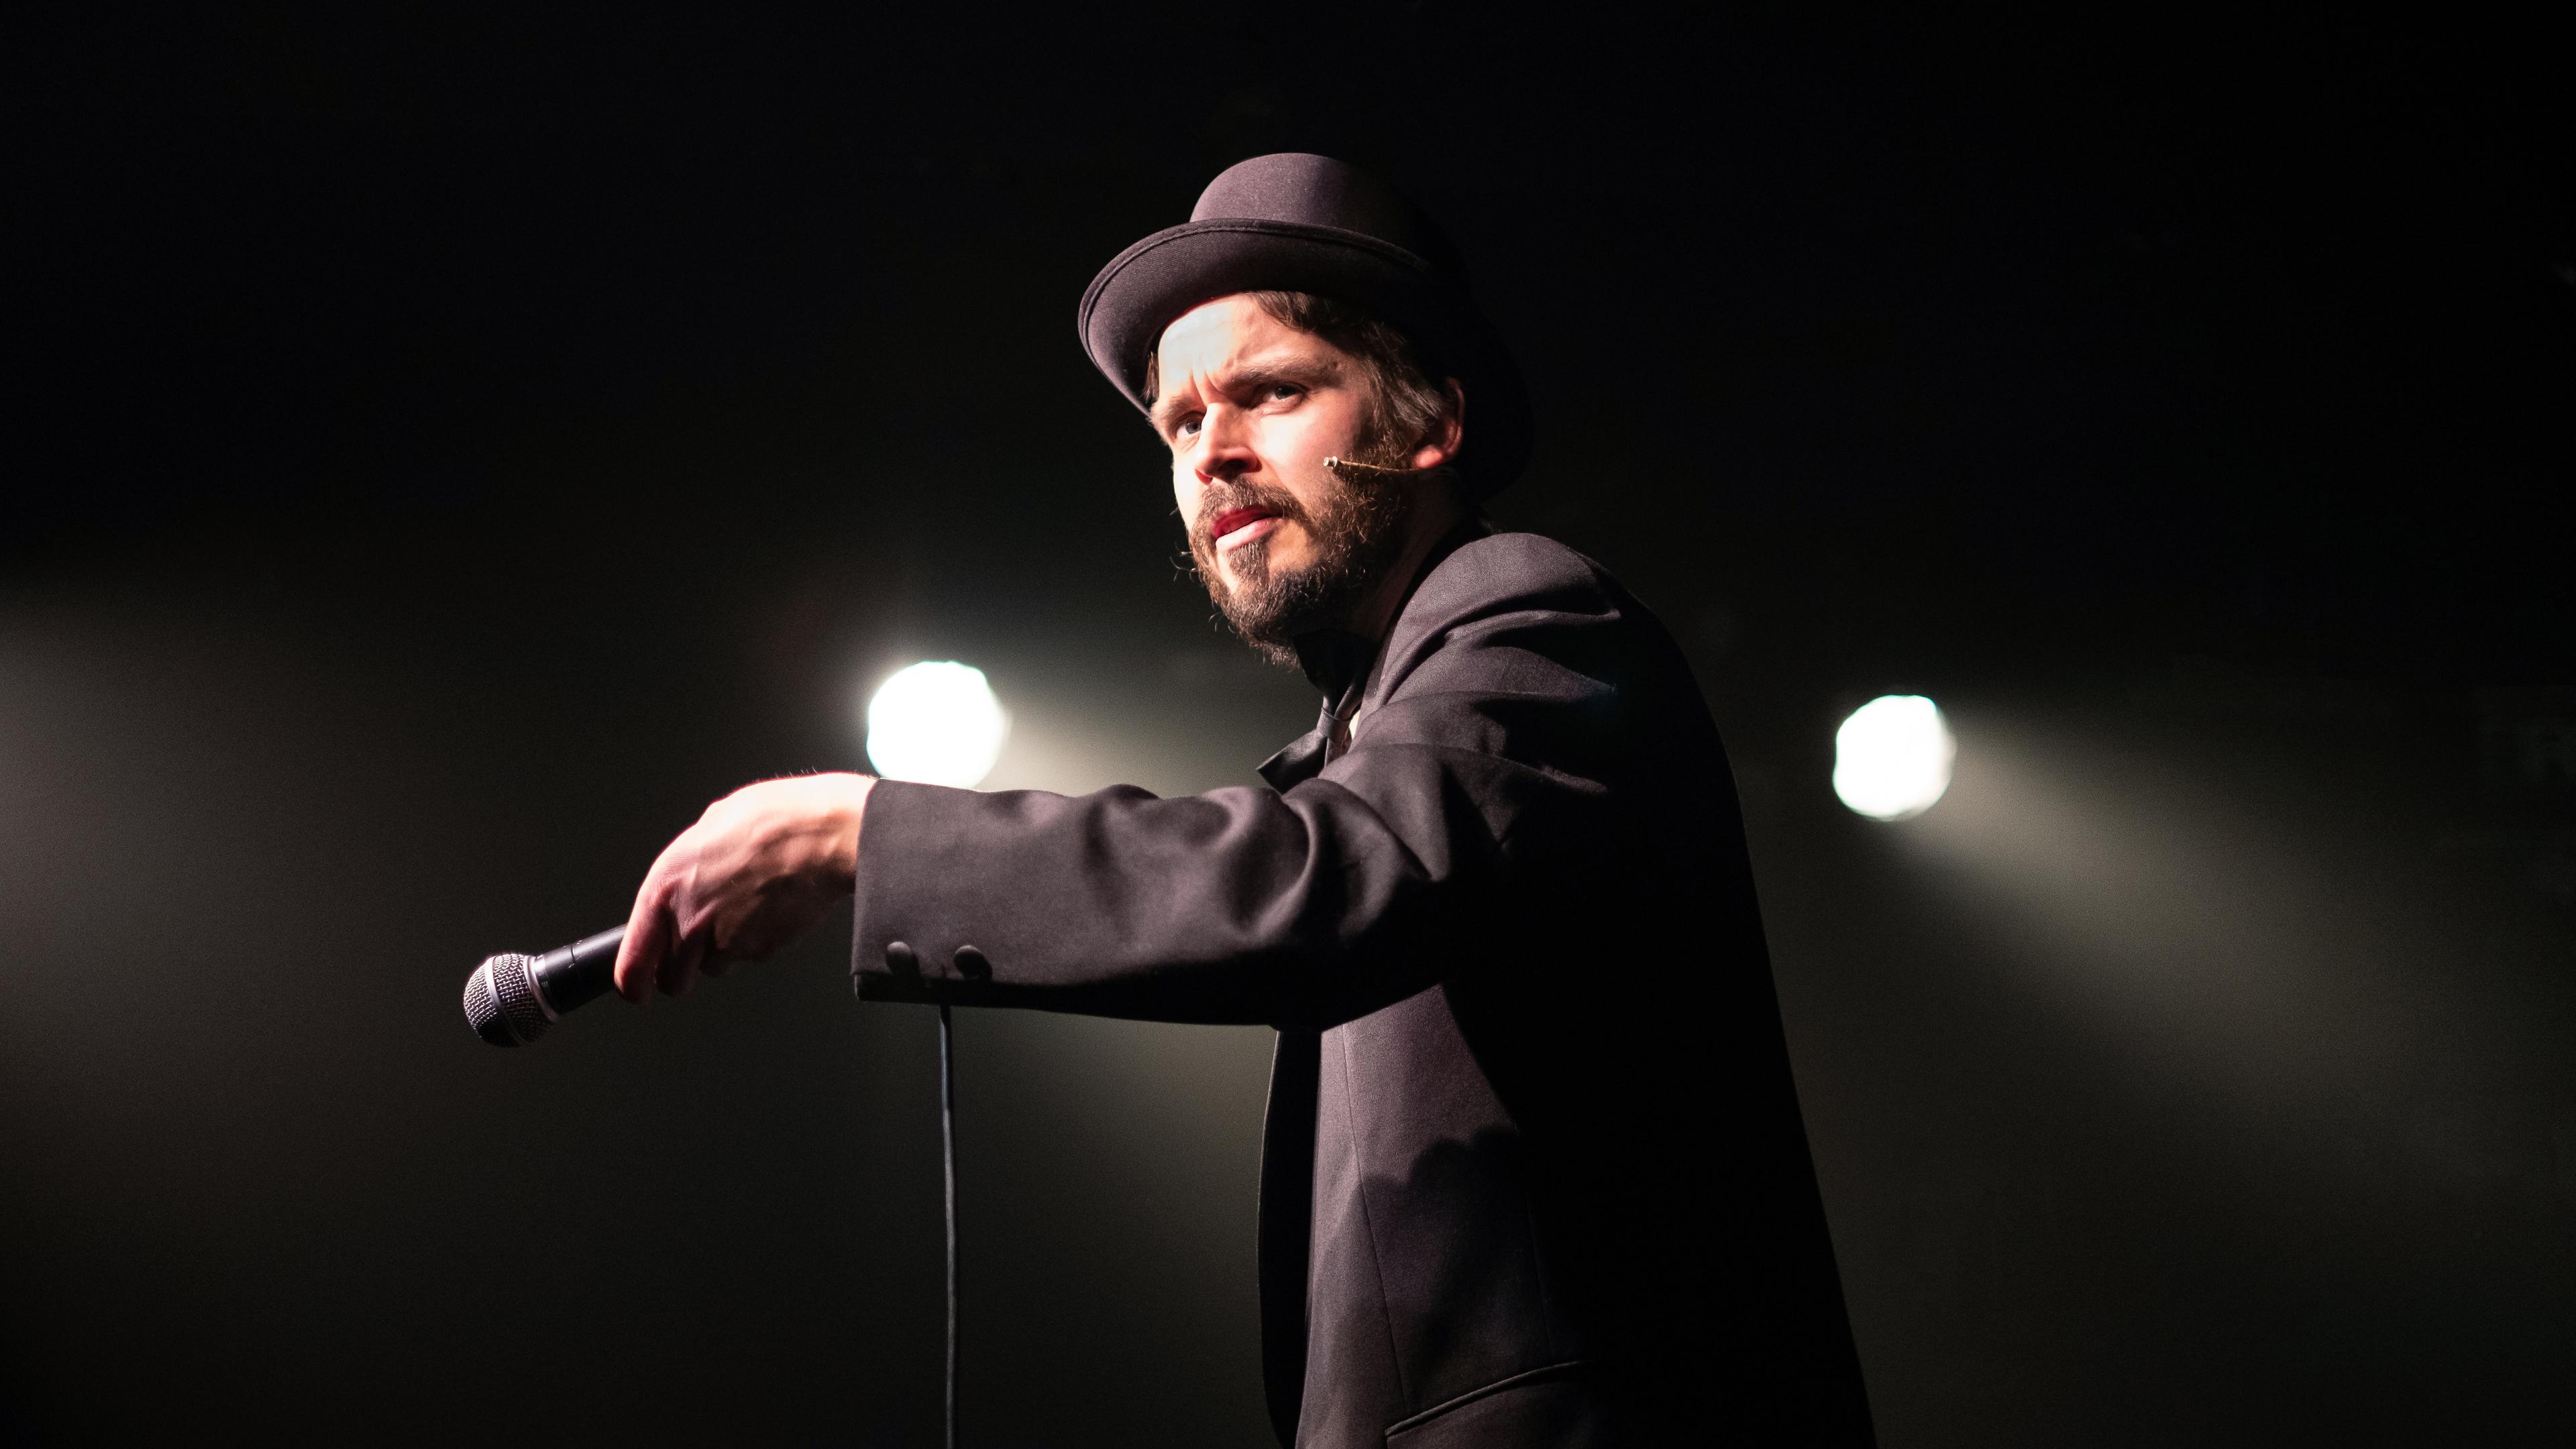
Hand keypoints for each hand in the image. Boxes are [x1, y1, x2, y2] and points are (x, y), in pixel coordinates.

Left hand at [613, 772, 874, 1002]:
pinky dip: (758, 941)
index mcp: (666, 887)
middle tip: (700, 948)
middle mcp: (690, 921)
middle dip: (684, 970)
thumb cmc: (773, 821)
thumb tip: (688, 878)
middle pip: (674, 979)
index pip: (633, 962)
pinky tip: (770, 907)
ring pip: (715, 968)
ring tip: (747, 909)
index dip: (634, 983)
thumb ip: (688, 865)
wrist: (824, 836)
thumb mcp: (710, 827)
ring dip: (725, 951)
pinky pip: (751, 956)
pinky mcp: (761, 951)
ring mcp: (727, 941)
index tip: (638, 990)